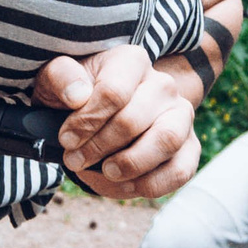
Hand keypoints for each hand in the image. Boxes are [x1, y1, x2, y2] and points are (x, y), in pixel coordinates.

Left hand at [35, 47, 198, 198]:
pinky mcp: (189, 146)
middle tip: (75, 160)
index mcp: (131, 62)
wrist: (102, 114)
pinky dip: (152, 184)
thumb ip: (61, 77)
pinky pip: (181, 170)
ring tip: (106, 171)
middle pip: (133, 120)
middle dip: (98, 147)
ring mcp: (180, 115)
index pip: (113, 92)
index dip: (86, 123)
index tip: (66, 139)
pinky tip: (125, 185)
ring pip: (166, 141)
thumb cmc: (77, 95)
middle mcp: (163, 85)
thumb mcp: (58, 79)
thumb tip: (78, 95)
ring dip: (130, 165)